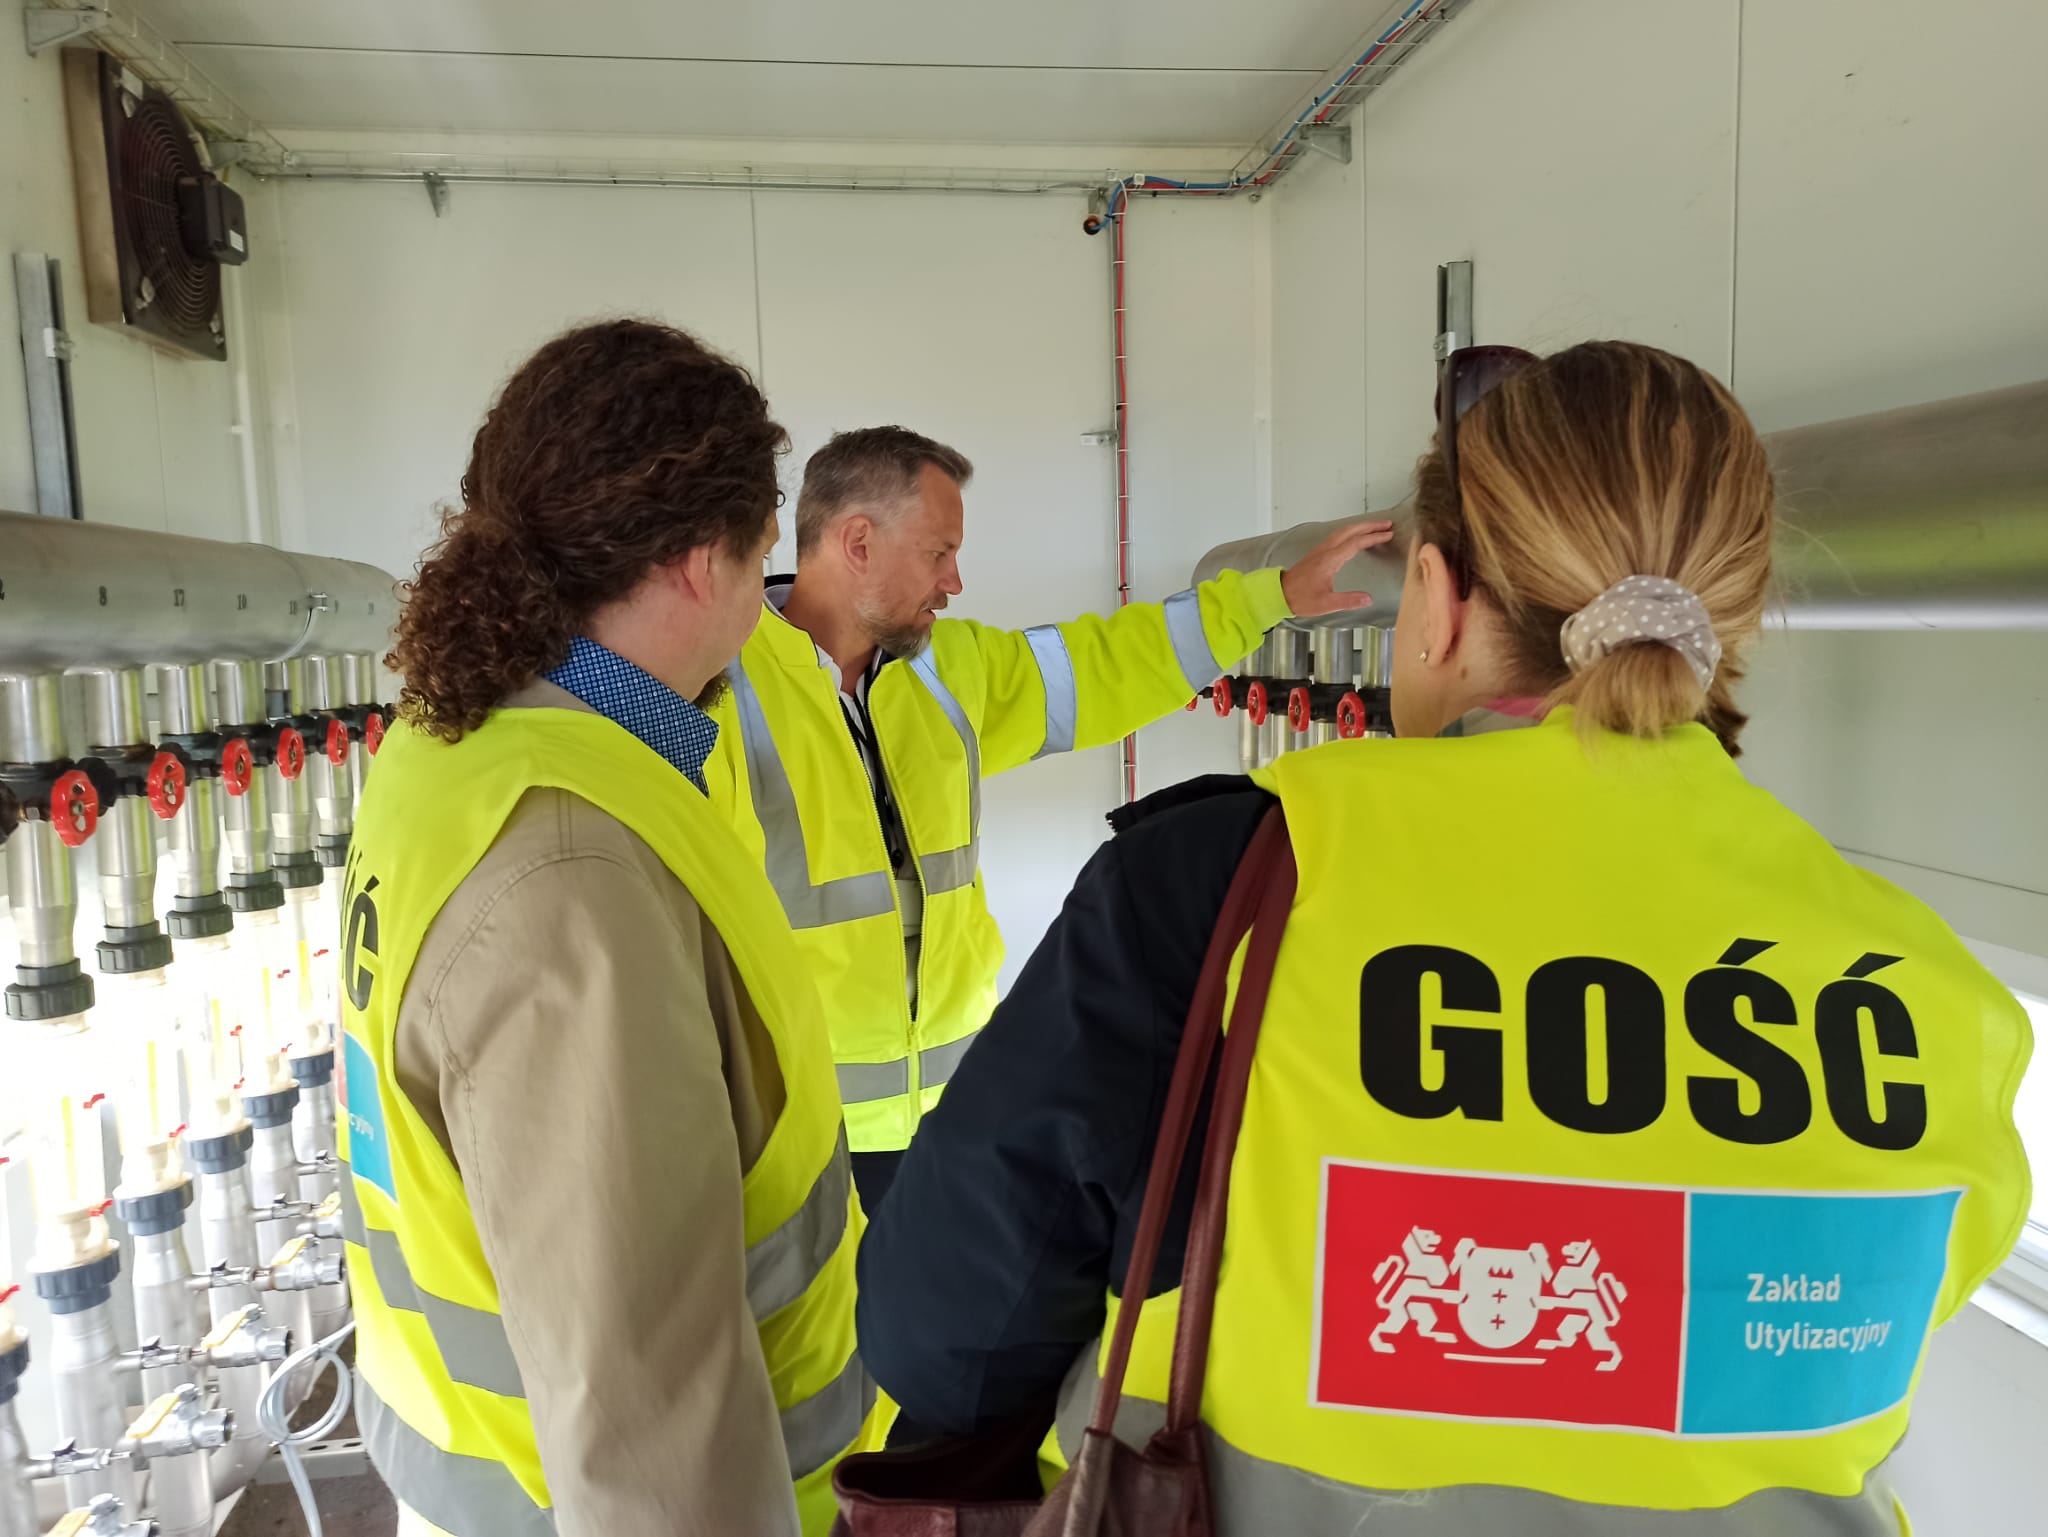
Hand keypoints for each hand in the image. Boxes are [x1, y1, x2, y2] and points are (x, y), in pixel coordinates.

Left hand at [1280, 520, 1397, 615]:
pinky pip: (1338, 536)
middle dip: (1370, 525)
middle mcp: (1325, 550)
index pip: (1356, 543)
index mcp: (1329, 559)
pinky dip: (1351, 532)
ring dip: (1360, 527)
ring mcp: (1321, 549)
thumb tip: (1368, 599)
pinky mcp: (1318, 553)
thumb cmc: (1300, 598)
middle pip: (1350, 530)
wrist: (1280, 593)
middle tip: (1386, 524)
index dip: (1373, 537)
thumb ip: (1348, 601)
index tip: (1388, 535)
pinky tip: (1356, 537)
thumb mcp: (1326, 603)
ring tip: (1375, 528)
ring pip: (1343, 531)